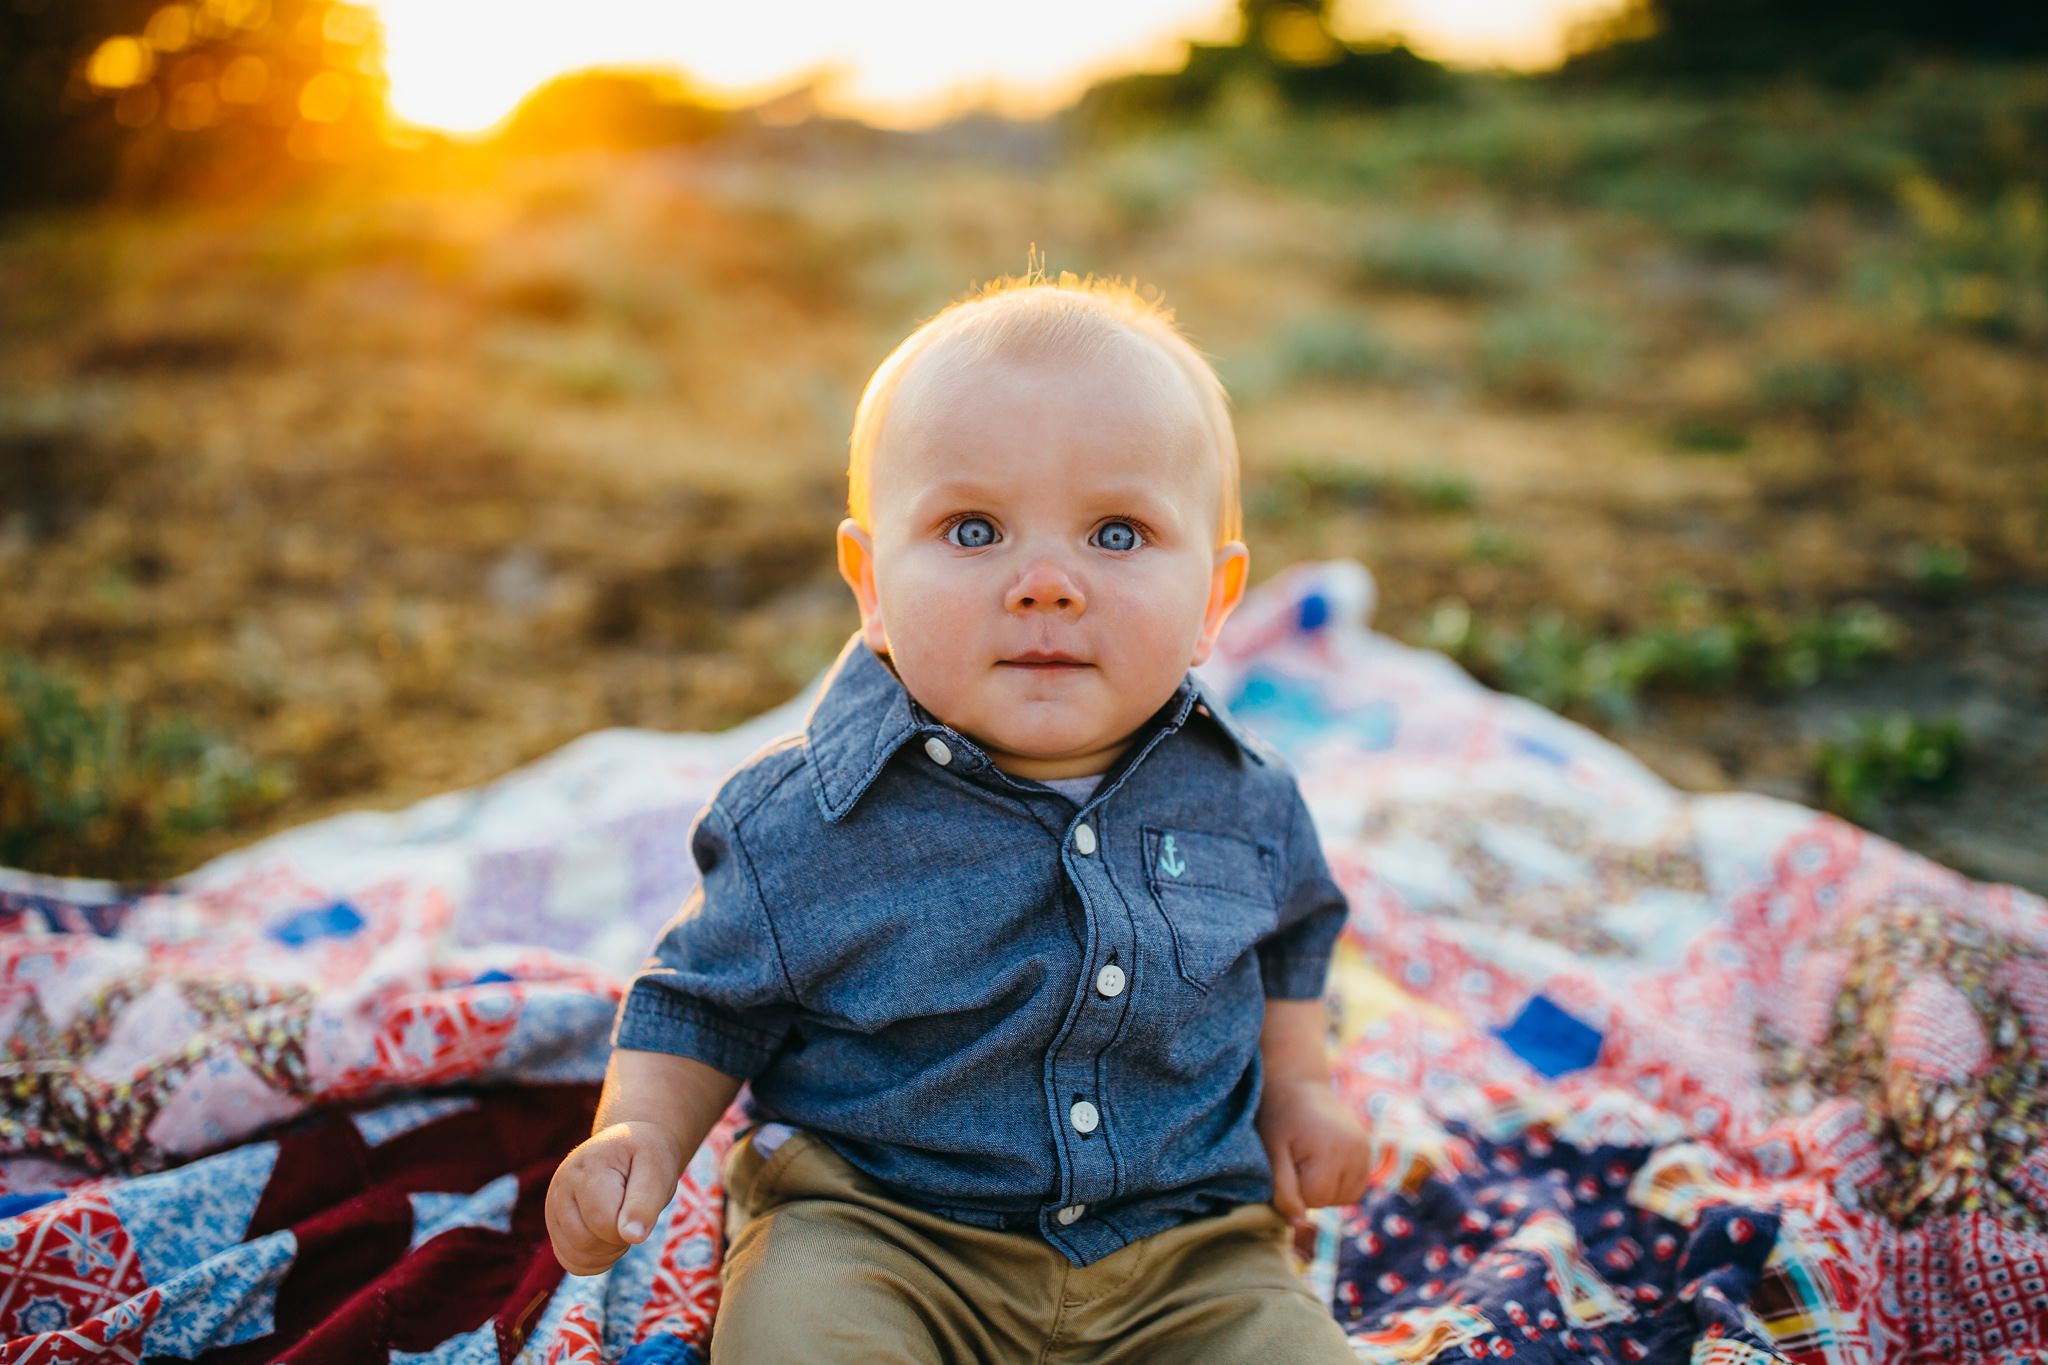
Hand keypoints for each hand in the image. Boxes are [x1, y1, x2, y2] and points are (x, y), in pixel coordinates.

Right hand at [545, 1120, 685, 1275]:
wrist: (630, 1145)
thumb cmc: (646, 1158)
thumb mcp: (657, 1170)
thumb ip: (645, 1202)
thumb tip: (632, 1237)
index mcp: (588, 1167)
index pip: (603, 1222)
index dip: (630, 1227)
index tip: (642, 1206)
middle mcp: (562, 1185)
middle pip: (586, 1242)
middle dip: (618, 1241)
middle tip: (633, 1216)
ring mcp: (554, 1205)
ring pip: (575, 1257)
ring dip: (607, 1253)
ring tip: (620, 1224)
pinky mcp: (555, 1224)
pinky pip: (570, 1262)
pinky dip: (594, 1262)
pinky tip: (609, 1240)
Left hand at [1256, 1077, 1371, 1223]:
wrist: (1298, 1084)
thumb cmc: (1278, 1118)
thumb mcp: (1272, 1153)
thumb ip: (1283, 1189)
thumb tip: (1299, 1224)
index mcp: (1330, 1151)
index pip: (1313, 1200)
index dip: (1293, 1189)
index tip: (1284, 1163)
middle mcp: (1355, 1151)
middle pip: (1330, 1200)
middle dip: (1309, 1189)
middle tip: (1296, 1158)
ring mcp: (1365, 1149)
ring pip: (1347, 1198)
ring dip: (1326, 1189)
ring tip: (1310, 1160)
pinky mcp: (1368, 1149)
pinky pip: (1357, 1186)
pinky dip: (1340, 1183)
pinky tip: (1324, 1163)